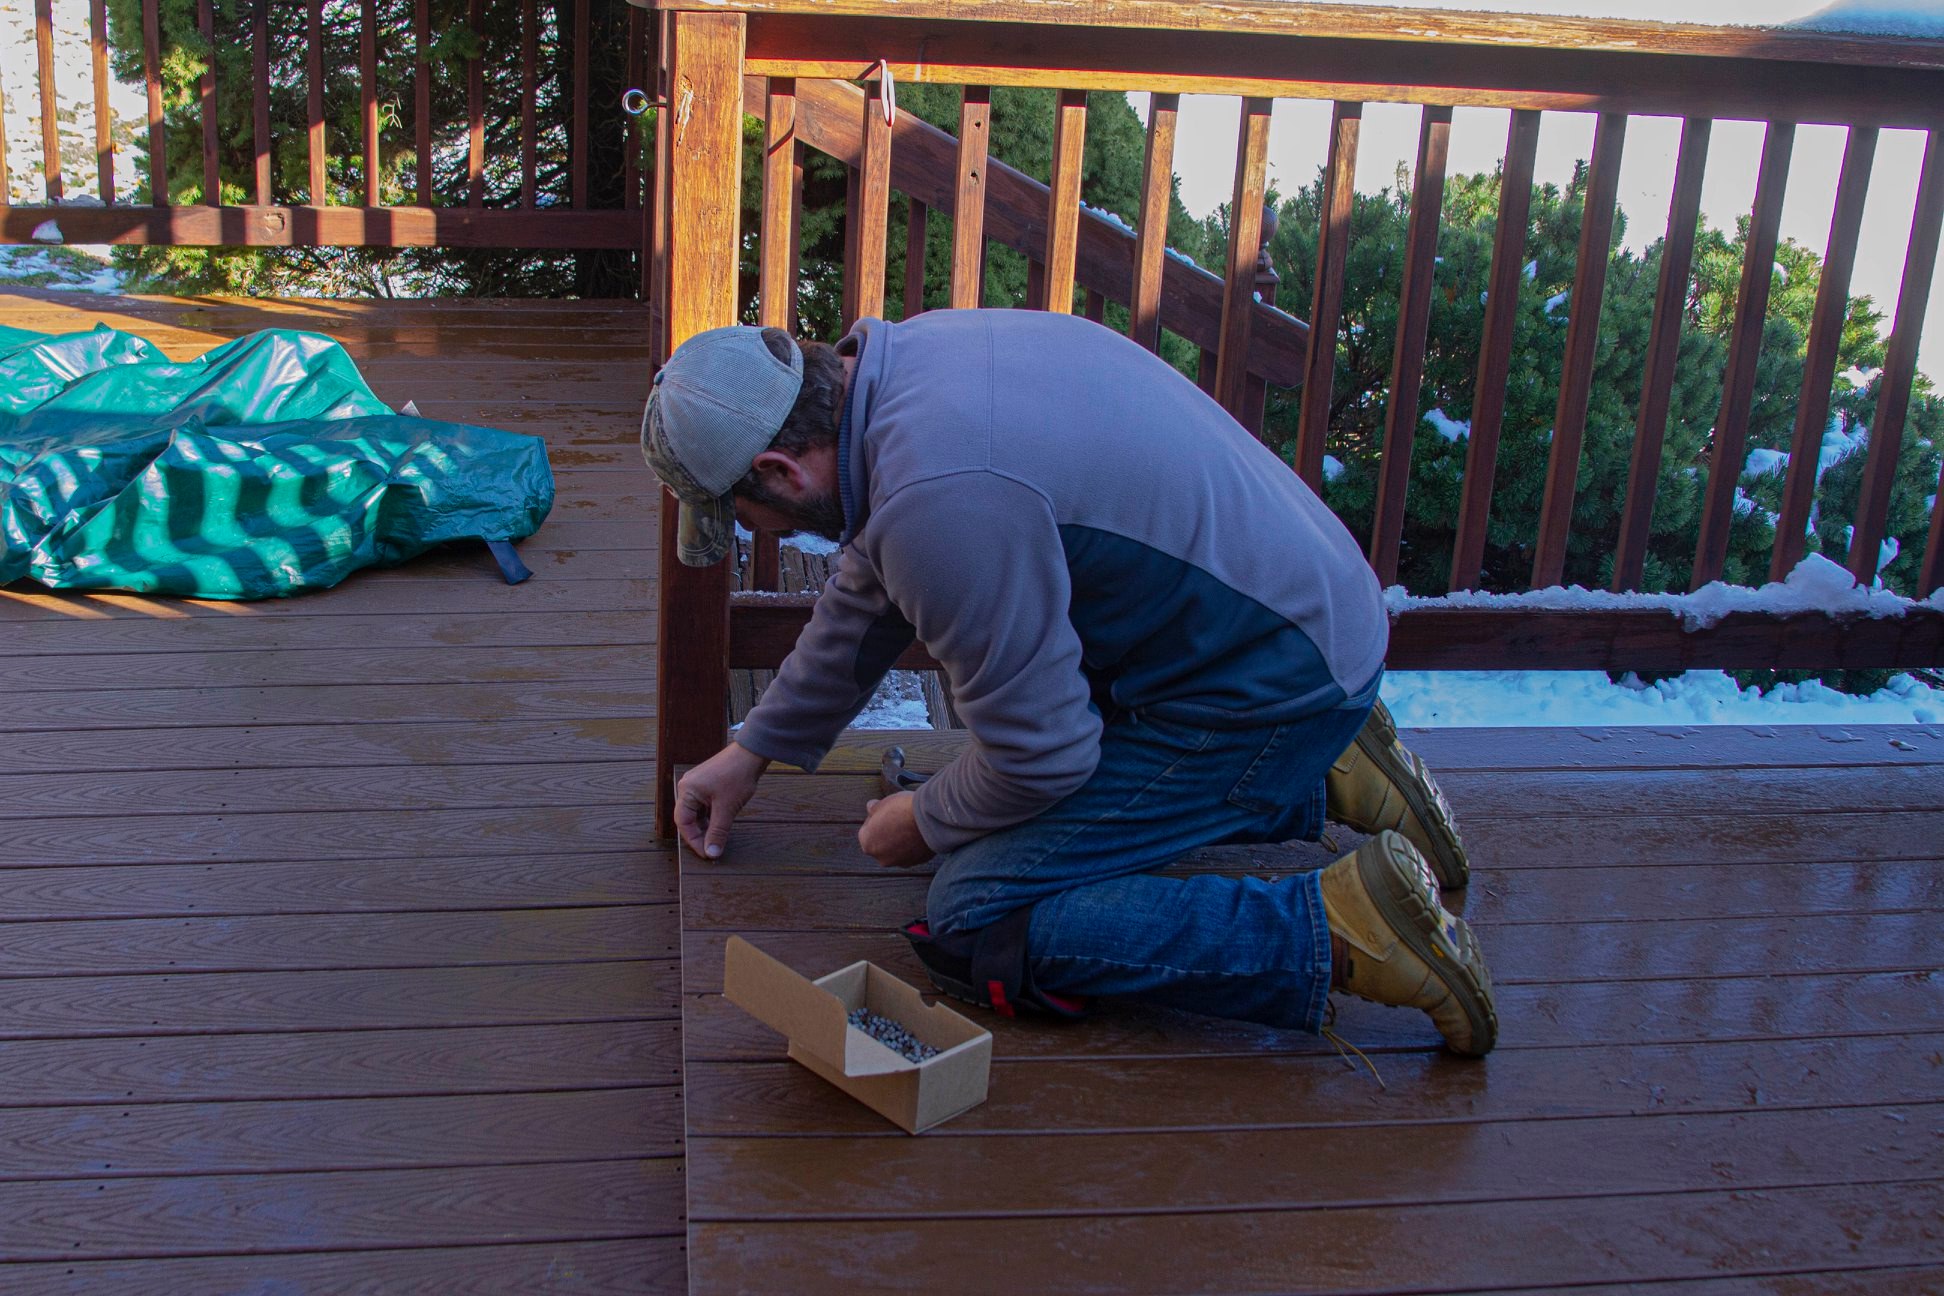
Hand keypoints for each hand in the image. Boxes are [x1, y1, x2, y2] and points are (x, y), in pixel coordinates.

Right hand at [674, 742, 769, 860]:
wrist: (752, 754)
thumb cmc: (737, 776)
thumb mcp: (727, 808)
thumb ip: (718, 832)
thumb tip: (712, 853)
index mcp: (687, 791)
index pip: (683, 823)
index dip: (694, 841)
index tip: (706, 854)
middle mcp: (688, 787)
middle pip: (688, 819)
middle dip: (699, 835)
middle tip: (711, 850)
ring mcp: (698, 786)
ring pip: (697, 814)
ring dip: (706, 828)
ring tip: (716, 841)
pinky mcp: (708, 785)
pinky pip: (705, 807)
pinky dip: (711, 818)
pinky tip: (720, 828)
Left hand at [858, 791, 934, 868]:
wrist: (929, 818)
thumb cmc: (902, 809)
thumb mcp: (883, 803)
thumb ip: (874, 809)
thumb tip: (871, 807)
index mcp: (868, 844)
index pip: (867, 831)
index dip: (876, 819)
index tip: (885, 811)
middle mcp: (882, 858)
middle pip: (882, 843)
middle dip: (888, 833)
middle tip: (898, 818)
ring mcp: (901, 862)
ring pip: (897, 850)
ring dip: (901, 840)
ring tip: (911, 824)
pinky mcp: (917, 862)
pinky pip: (912, 853)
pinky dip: (914, 844)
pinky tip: (919, 831)